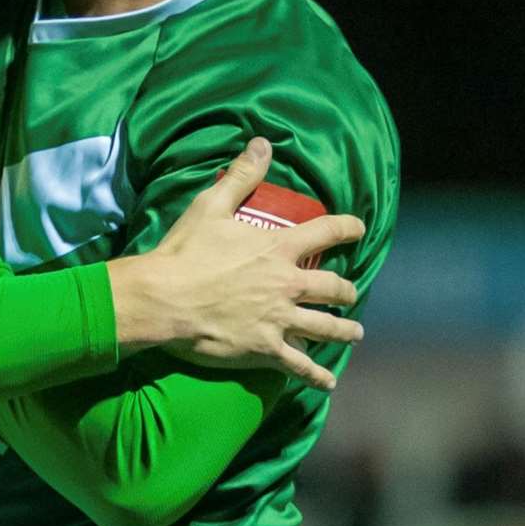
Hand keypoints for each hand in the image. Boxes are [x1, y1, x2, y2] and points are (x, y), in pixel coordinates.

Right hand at [107, 138, 365, 390]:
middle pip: (333, 287)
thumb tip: (262, 143)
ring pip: (326, 327)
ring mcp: (280, 320)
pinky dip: (317, 375)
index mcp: (278, 248)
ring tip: (354, 333)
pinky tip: (328, 382)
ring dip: (344, 330)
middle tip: (349, 293)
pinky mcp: (266, 348)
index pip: (326, 231)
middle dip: (346, 290)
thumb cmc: (185, 251)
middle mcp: (288, 284)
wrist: (164, 298)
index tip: (360, 228)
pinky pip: (300, 366)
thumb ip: (241, 175)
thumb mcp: (211, 205)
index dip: (347, 227)